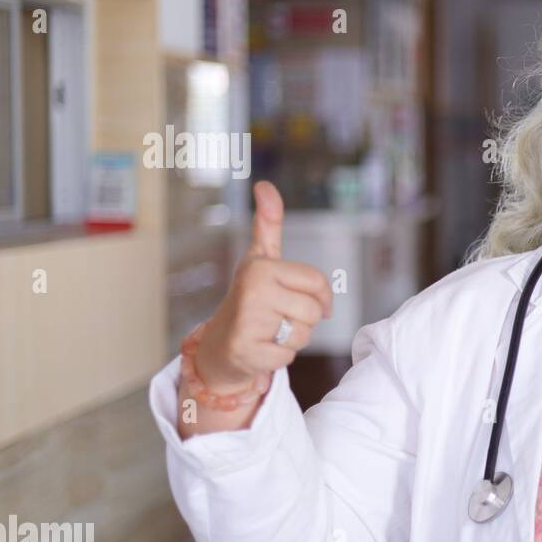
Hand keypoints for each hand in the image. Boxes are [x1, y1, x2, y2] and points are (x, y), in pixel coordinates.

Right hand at [194, 181, 333, 391]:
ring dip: (293, 338)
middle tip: (279, 317)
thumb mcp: (259, 258)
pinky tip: (262, 348)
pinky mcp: (248, 352)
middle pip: (314, 312)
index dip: (322, 297)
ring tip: (270, 331)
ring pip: (304, 335)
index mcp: (261, 267)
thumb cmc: (250, 297)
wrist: (219, 344)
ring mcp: (249, 322)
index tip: (310, 301)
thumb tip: (265, 185)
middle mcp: (253, 291)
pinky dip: (279, 356)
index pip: (318, 283)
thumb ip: (268, 224)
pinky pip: (288, 356)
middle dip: (304, 320)